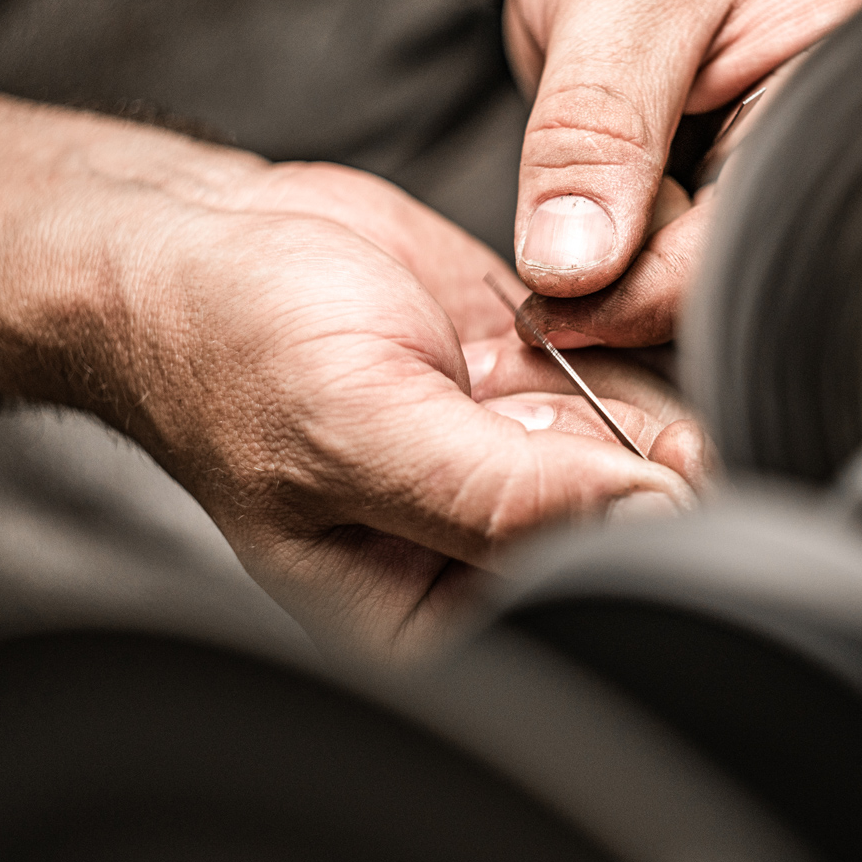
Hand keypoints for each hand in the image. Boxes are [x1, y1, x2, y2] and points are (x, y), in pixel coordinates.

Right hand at [91, 158, 701, 657]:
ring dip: (654, 407)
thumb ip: (501, 495)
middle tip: (610, 418)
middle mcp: (483, 556)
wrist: (204, 238)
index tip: (657, 489)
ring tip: (566, 368)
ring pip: (653, 460)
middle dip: (652, 474)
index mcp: (421, 619)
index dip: (639, 561)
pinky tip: (587, 327)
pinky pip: (636, 384)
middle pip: (633, 544)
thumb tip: (646, 519)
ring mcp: (524, 467)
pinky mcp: (542, 387)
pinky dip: (637, 350)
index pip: (577, 622)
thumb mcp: (357, 432)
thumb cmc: (230, 348)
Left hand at [504, 0, 861, 345]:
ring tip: (560, 227)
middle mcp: (835, 142)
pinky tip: (577, 231)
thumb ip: (594, 131)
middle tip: (541, 291)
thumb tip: (574, 266)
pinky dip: (612, 267)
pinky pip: (671, 266)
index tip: (551, 308)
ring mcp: (782, 172)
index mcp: (856, 86)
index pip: (760, 239)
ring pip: (698, 284)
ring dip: (616, 286)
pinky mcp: (727, 190)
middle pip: (738, 277)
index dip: (650, 292)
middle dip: (630, 292)